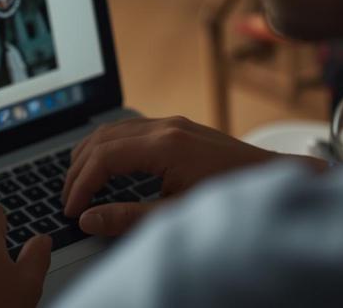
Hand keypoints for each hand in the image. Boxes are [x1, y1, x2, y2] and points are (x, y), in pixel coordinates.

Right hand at [62, 116, 324, 235]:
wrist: (275, 178)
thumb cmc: (232, 198)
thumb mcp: (177, 215)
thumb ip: (129, 217)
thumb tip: (89, 220)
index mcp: (165, 145)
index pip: (103, 158)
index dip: (80, 185)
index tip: (72, 211)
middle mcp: (166, 126)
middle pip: (101, 138)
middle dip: (78, 169)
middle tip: (67, 200)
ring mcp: (172, 123)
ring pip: (113, 130)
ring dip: (90, 155)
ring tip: (78, 186)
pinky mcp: (178, 128)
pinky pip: (129, 129)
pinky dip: (108, 148)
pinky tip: (104, 168)